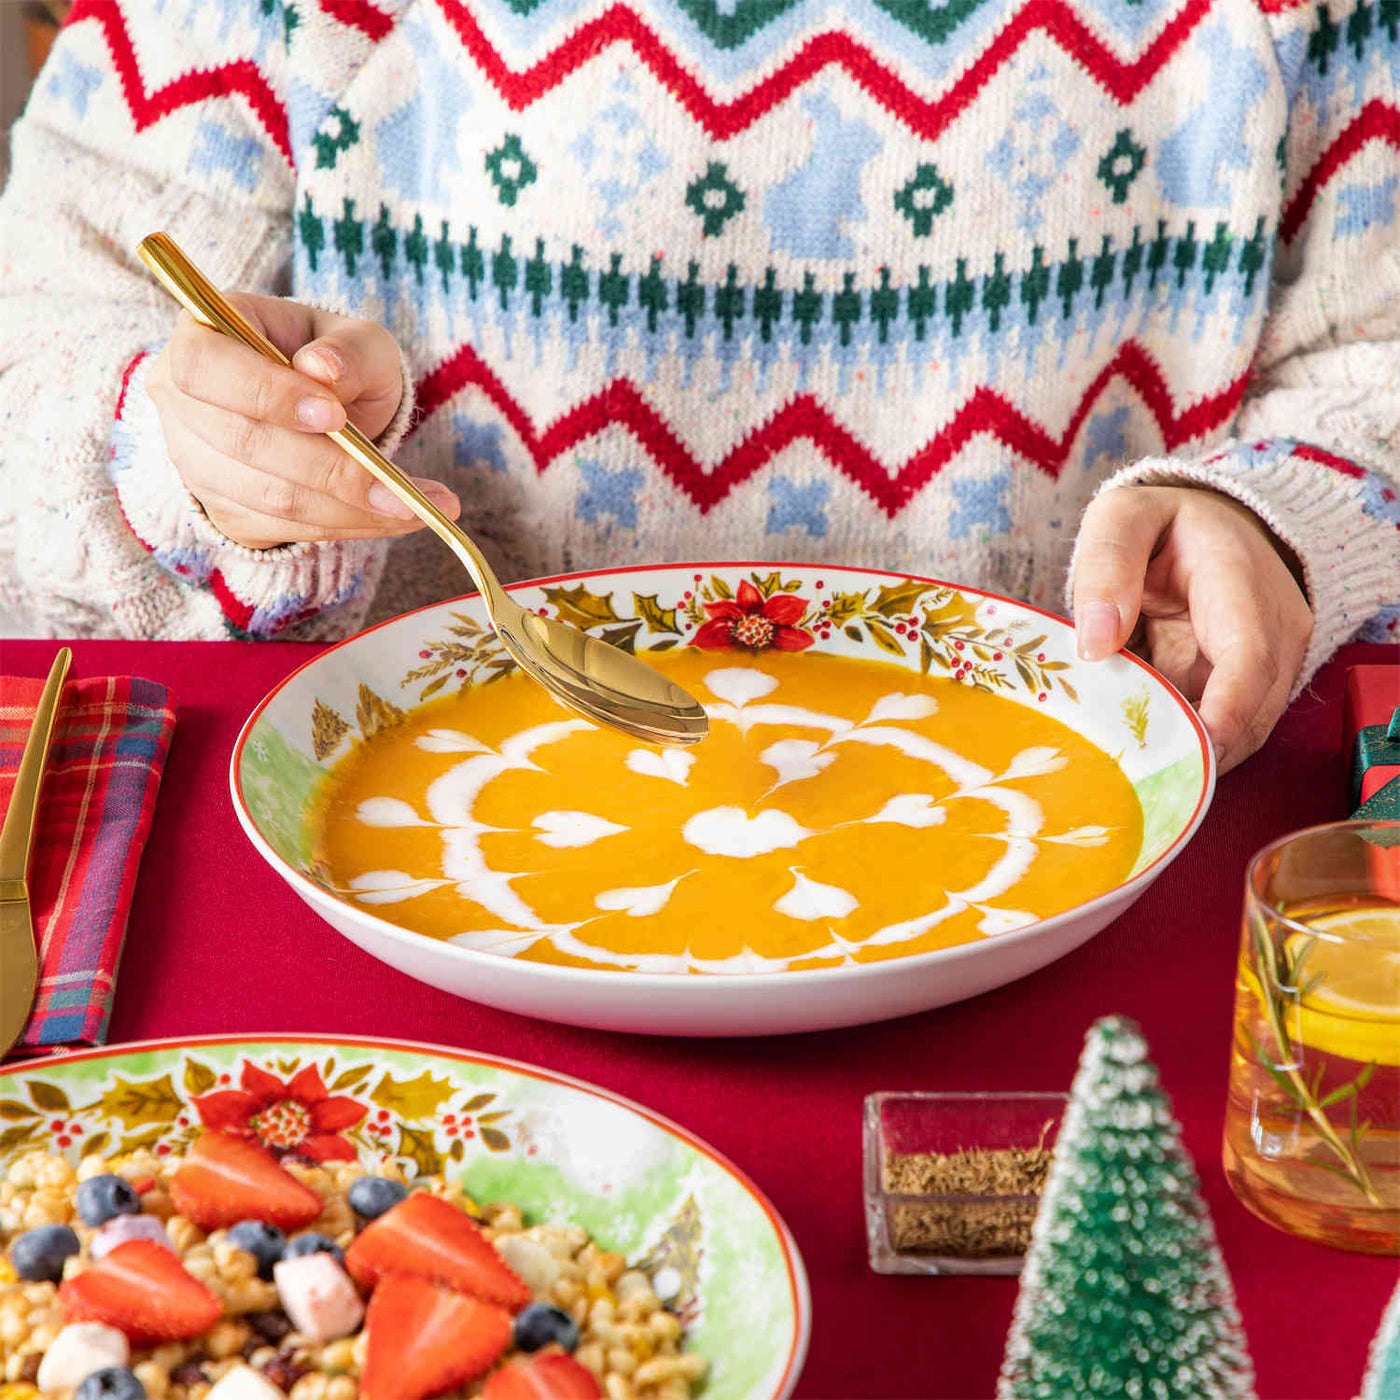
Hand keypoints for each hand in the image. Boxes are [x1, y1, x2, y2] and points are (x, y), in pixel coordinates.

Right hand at [148, 294, 459, 549]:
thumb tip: (323, 369)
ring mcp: (197, 464)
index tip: (334, 416)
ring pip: (270, 498)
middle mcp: (183, 404)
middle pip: (244, 444)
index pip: (206, 368)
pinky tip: (398, 517)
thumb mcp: (357, 341)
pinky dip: (350, 526)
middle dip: (330, 469)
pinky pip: (287, 529)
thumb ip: (347, 350)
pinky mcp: (227, 511)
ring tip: (416, 506)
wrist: (329, 412)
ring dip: (350, 509)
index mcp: (200, 338)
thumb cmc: (336, 365)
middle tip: (400, 488)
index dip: (267, 394)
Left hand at [1071, 486, 1312, 772]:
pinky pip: (1226, 727)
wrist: (1214, 524)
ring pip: (1241, 729)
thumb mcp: (1122, 518)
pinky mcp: (1253, 685)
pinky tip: (1145, 756)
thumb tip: (1096, 644)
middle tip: (1136, 779)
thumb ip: (1105, 566)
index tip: (1192, 753)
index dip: (1224, 713)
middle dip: (1200, 751)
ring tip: (1133, 773)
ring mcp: (1270, 660)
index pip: (1248, 658)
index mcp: (1240, 580)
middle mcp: (1274, 627)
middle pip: (1250, 709)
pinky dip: (1189, 744)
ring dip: (1193, 754)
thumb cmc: (1164, 523)